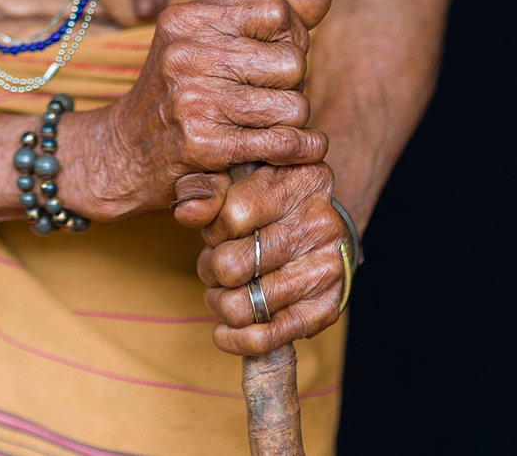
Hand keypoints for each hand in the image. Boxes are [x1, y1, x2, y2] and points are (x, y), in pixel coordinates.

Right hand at [57, 0, 331, 220]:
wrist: (125, 151)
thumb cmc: (177, 91)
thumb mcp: (205, 40)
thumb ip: (266, 15)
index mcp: (185, 19)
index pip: (275, 11)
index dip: (290, 35)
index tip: (273, 53)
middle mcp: (184, 54)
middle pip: (292, 61)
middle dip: (292, 84)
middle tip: (266, 95)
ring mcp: (192, 99)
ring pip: (295, 106)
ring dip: (292, 121)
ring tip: (264, 122)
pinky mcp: (203, 144)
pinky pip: (286, 143)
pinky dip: (301, 149)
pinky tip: (290, 148)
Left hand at [191, 162, 349, 353]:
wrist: (316, 225)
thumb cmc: (264, 199)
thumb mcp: (236, 178)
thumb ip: (205, 187)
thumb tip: (187, 211)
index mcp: (299, 180)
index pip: (231, 215)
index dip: (212, 230)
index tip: (218, 230)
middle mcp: (321, 223)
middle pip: (232, 264)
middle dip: (211, 269)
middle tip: (218, 264)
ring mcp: (328, 268)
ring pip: (243, 304)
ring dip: (220, 302)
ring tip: (225, 289)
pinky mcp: (328, 307)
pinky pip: (270, 337)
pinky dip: (238, 339)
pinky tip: (225, 332)